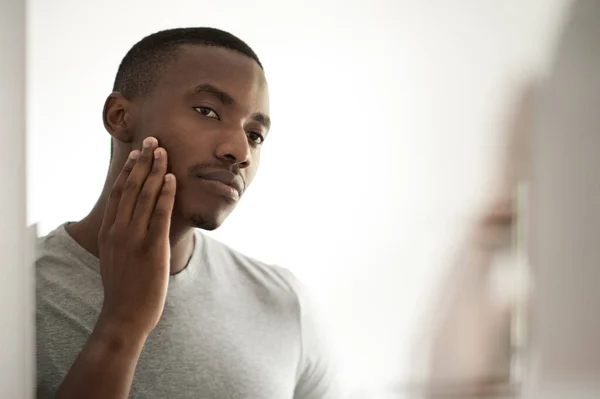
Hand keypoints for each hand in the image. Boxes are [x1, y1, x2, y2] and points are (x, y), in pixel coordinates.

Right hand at [97, 136, 175, 337]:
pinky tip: (171, 178)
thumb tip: (132, 222)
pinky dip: (166, 193)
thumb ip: (121, 237)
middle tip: (153, 141)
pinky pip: (160, 214)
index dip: (128, 170)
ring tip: (163, 151)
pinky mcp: (152, 247)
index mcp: (108, 231)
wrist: (125, 315)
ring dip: (155, 170)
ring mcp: (134, 238)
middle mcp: (118, 230)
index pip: (119, 192)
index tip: (137, 153)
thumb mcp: (115, 257)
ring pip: (145, 195)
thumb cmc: (124, 288)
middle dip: (143, 161)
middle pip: (131, 187)